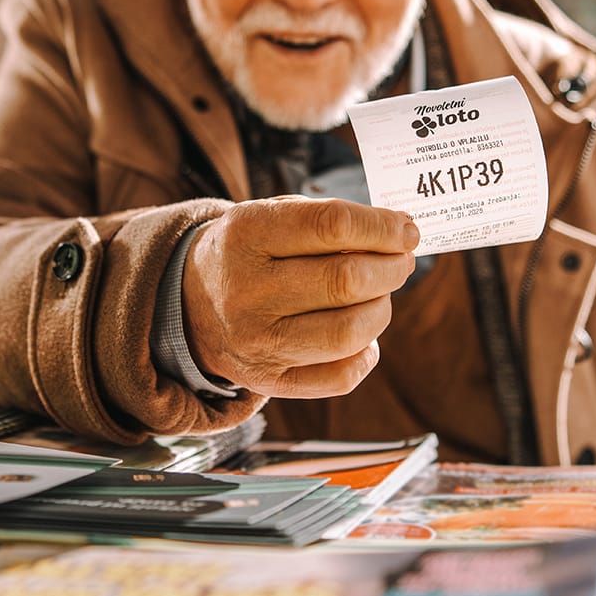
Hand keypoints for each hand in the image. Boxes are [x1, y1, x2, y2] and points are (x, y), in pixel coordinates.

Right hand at [182, 196, 419, 398]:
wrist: (188, 302)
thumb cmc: (251, 251)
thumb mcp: (272, 215)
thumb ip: (331, 220)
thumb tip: (401, 234)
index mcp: (247, 234)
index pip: (331, 225)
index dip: (382, 227)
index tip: (406, 229)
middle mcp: (247, 290)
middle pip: (346, 281)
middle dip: (392, 268)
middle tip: (402, 260)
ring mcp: (256, 342)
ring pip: (350, 332)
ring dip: (383, 308)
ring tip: (380, 293)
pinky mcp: (269, 381)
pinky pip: (340, 376)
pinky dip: (366, 353)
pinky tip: (362, 333)